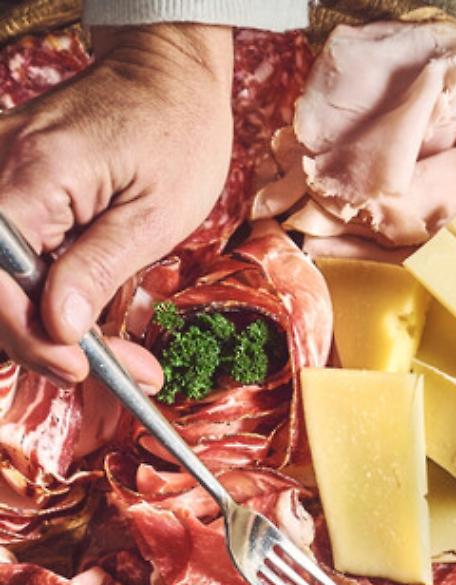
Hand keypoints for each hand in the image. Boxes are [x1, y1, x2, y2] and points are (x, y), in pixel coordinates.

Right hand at [0, 23, 233, 390]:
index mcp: (34, 174)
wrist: (167, 78)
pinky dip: (43, 301)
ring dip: (43, 328)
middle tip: (112, 370)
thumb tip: (58, 326)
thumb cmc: (176, 135)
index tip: (79, 366)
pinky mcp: (8, 192)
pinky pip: (9, 262)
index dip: (28, 333)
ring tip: (110, 353)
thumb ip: (99, 268)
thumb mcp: (156, 214)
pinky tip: (88, 320)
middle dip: (42, 341)